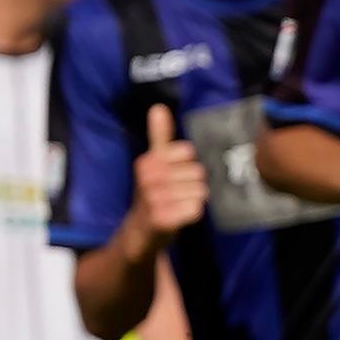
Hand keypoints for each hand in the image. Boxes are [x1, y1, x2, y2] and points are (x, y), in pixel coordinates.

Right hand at [128, 104, 209, 245]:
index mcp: (147, 161)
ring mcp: (154, 199)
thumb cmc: (153, 193)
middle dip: (192, 185)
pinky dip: (192, 214)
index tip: (172, 175)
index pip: (188, 152)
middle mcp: (148, 178)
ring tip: (176, 205)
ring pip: (200, 192)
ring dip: (193, 200)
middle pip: (198, 173)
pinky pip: (196, 209)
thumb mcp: (153, 162)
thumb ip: (159, 136)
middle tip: (175, 194)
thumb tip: (158, 107)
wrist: (140, 231)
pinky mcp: (162, 220)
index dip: (187, 165)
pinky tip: (178, 216)